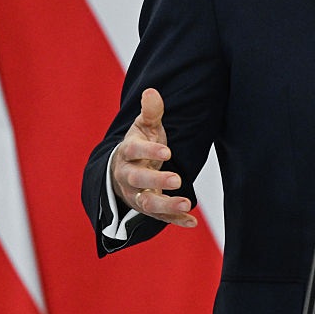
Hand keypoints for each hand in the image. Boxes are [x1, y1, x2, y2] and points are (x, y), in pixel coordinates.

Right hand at [110, 88, 196, 227]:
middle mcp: (128, 176)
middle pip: (137, 180)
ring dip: (166, 204)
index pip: (134, 151)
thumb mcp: (144, 127)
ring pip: (146, 203)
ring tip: (187, 203)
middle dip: (156, 180)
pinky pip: (160, 216)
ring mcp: (136, 194)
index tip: (168, 151)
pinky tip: (192, 221)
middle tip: (177, 179)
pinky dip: (175, 220)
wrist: (122, 170)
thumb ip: (151, 112)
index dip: (149, 151)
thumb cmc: (139, 145)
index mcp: (127, 153)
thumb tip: (151, 91)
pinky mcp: (147, 208)